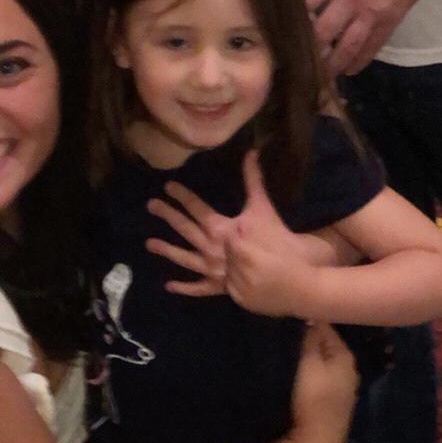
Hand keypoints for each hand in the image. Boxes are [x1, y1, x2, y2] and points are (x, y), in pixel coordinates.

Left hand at [146, 151, 323, 306]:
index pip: (197, 207)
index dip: (182, 195)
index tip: (167, 186)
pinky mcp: (223, 289)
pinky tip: (169, 286)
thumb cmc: (277, 238)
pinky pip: (200, 290)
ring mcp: (216, 271)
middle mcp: (213, 249)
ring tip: (149, 243)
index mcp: (221, 228)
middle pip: (186, 230)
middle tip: (151, 205)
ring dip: (167, 251)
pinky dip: (185, 288)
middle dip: (168, 215)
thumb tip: (250, 152)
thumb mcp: (262, 206)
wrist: (293, 274)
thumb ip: (253, 179)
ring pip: (186, 259)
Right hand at [289, 322, 357, 442]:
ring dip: (311, 357)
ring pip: (325, 362)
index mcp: (346, 356)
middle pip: (326, 345)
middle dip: (309, 339)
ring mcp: (345, 389)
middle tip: (285, 334)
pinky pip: (324, 378)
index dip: (306, 321)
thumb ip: (310, 337)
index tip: (287, 319)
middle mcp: (351, 369)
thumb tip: (311, 314)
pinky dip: (314, 373)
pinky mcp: (336, 404)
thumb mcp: (308, 362)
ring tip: (289, 353)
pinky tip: (301, 375)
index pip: (326, 327)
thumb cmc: (312, 398)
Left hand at [302, 0, 441, 76]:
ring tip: (322, 77)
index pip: (303, 3)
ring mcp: (371, 11)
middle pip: (321, 32)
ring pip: (346, 46)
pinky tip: (351, 69)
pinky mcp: (391, 20)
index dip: (291, 20)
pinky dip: (360, 60)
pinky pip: (372, 46)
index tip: (282, 33)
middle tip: (298, 63)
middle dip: (309, 50)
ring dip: (333, 64)